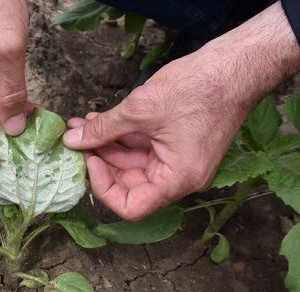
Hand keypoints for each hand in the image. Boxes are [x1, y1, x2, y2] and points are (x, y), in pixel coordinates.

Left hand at [63, 3, 299, 220]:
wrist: (236, 65)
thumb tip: (72, 141)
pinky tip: (98, 120)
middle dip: (99, 160)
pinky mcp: (175, 145)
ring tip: (81, 125)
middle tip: (76, 138)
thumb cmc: (198, 88)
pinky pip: (142, 148)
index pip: (131, 207)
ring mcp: (177, 161)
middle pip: (128, 183)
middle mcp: (179, 177)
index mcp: (177, 179)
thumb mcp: (140, 110)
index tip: (88, 160)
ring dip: (105, 144)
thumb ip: (102, 129)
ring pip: (132, 163)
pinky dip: (120, 136)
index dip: (103, 188)